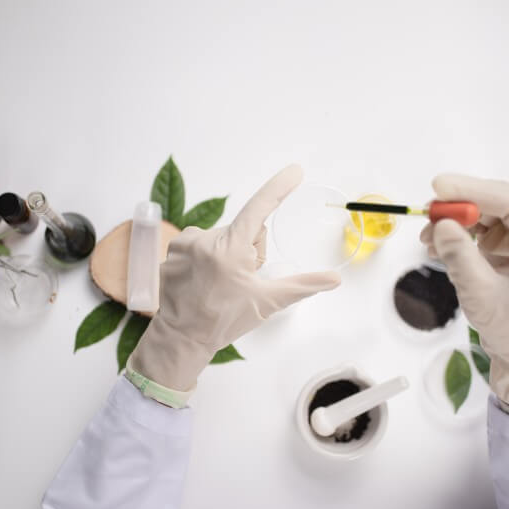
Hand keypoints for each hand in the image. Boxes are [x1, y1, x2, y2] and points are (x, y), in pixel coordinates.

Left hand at [129, 165, 340, 398]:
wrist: (181, 338)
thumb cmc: (223, 321)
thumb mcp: (266, 303)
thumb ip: (303, 286)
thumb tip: (335, 279)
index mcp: (231, 249)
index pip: (260, 208)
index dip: (279, 188)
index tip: (294, 170)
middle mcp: (206, 239)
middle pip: (243, 232)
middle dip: (247, 251)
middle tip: (240, 281)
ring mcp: (186, 243)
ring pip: (222, 238)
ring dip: (226, 255)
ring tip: (218, 285)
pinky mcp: (173, 250)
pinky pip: (200, 244)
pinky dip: (206, 259)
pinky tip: (202, 281)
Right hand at [420, 174, 508, 414]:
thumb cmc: (508, 323)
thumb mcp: (479, 293)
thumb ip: (461, 257)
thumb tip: (441, 225)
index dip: (474, 191)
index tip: (441, 187)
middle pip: (494, 200)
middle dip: (459, 202)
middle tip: (428, 209)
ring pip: (481, 208)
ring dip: (451, 217)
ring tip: (427, 236)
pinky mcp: (500, 239)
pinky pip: (474, 222)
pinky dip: (452, 229)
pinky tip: (435, 244)